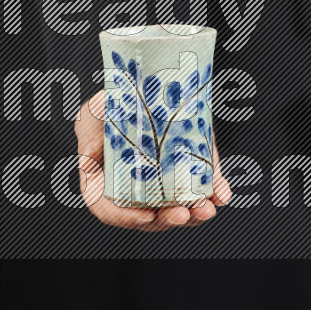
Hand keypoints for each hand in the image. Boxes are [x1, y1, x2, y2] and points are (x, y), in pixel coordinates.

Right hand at [75, 91, 230, 231]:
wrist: (144, 89)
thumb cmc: (109, 107)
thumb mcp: (92, 113)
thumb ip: (88, 130)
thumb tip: (88, 158)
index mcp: (104, 182)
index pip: (109, 210)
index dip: (126, 218)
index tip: (146, 215)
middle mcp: (133, 190)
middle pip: (148, 218)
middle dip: (167, 220)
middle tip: (183, 213)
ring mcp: (162, 186)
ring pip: (177, 210)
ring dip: (194, 215)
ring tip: (207, 208)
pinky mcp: (186, 175)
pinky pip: (200, 190)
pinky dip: (213, 194)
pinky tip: (222, 194)